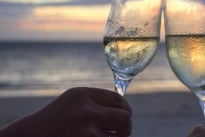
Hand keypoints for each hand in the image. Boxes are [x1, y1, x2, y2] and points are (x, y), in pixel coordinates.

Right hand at [0, 87, 131, 136]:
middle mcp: (86, 110)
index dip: (125, 109)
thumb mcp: (73, 102)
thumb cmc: (55, 121)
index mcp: (83, 94)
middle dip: (126, 126)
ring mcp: (86, 131)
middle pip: (125, 117)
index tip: (124, 116)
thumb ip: (97, 101)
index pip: (119, 100)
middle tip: (121, 131)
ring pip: (120, 136)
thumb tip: (125, 108)